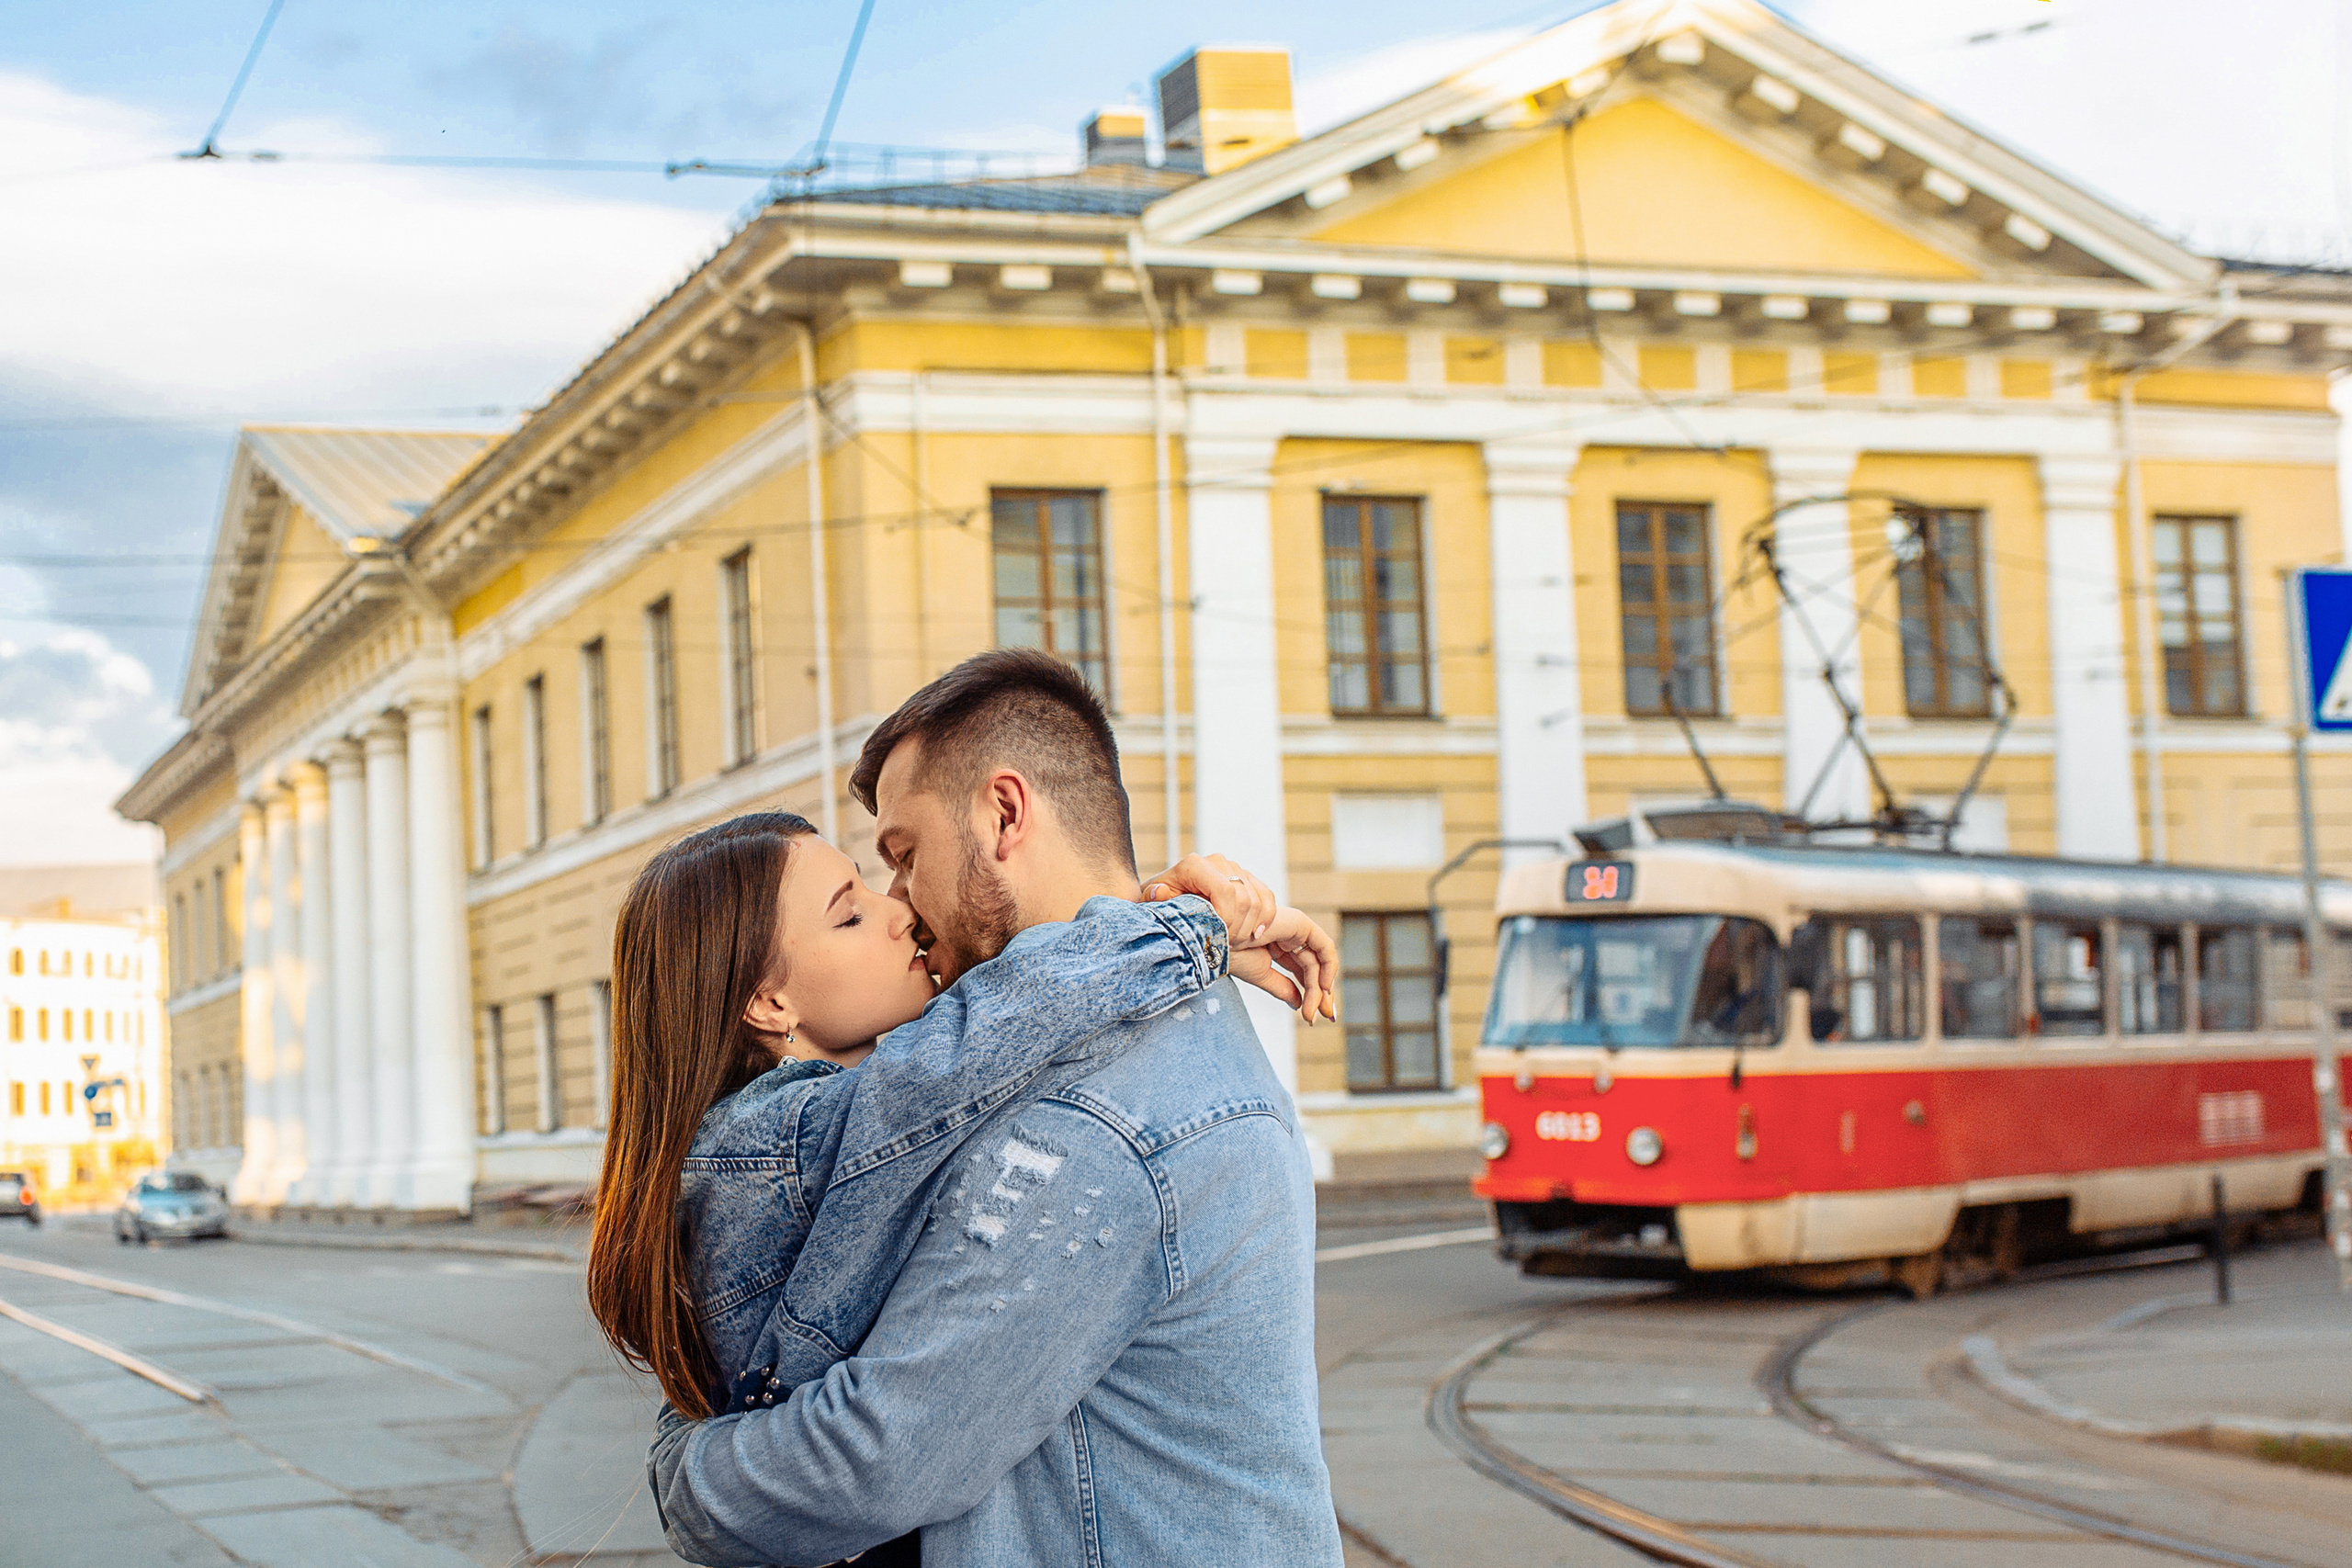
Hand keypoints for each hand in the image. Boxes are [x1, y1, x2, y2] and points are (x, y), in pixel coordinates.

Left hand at [1141, 853, 1275, 946]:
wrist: (1170, 902)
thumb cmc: (1160, 906)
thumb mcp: (1152, 905)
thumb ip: (1155, 899)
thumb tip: (1158, 892)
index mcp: (1195, 865)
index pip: (1226, 891)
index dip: (1227, 919)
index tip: (1216, 937)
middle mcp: (1217, 861)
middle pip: (1244, 899)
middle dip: (1238, 929)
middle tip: (1225, 945)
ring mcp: (1235, 868)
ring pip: (1258, 900)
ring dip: (1250, 927)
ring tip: (1233, 941)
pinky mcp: (1248, 878)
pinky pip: (1268, 897)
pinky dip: (1266, 918)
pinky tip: (1255, 934)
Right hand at [1229, 907, 1340, 1026]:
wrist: (1219, 939)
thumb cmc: (1231, 952)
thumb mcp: (1262, 975)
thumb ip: (1282, 988)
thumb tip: (1298, 1004)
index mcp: (1278, 945)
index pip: (1303, 970)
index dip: (1312, 993)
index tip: (1312, 1017)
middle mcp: (1289, 936)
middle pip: (1314, 967)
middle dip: (1321, 993)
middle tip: (1325, 1017)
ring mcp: (1295, 928)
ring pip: (1319, 962)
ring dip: (1319, 989)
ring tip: (1313, 1011)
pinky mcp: (1300, 923)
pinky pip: (1324, 947)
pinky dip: (1328, 967)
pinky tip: (1323, 988)